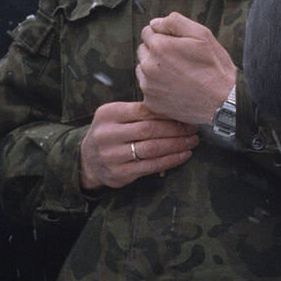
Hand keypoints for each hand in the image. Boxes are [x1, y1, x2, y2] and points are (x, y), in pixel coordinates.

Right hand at [78, 100, 197, 190]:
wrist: (87, 160)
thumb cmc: (111, 131)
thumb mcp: (116, 115)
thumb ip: (139, 110)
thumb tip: (176, 107)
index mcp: (108, 114)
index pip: (144, 110)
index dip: (168, 113)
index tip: (185, 114)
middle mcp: (107, 134)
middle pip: (150, 129)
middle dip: (176, 129)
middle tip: (193, 128)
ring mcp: (112, 156)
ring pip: (152, 148)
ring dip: (177, 145)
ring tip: (192, 141)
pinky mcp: (119, 173)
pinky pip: (151, 166)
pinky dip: (171, 160)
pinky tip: (184, 155)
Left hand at [137, 12, 236, 124]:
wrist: (222, 100)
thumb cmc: (214, 66)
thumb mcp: (202, 34)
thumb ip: (175, 22)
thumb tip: (155, 22)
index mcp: (160, 46)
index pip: (147, 31)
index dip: (163, 35)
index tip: (177, 43)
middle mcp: (149, 66)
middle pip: (143, 50)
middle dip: (157, 51)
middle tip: (179, 58)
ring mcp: (148, 86)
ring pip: (143, 69)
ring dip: (155, 68)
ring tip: (178, 73)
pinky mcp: (151, 102)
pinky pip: (148, 88)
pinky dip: (157, 86)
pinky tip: (175, 87)